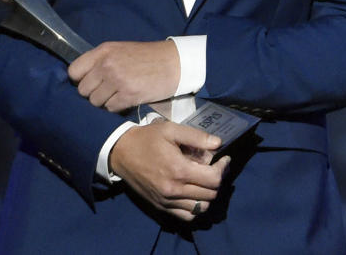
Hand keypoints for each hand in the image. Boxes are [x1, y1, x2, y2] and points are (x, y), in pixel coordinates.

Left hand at [68, 40, 179, 111]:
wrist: (174, 63)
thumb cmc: (147, 57)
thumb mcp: (121, 50)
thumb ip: (101, 61)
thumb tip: (82, 79)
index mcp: (103, 51)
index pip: (73, 71)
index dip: (80, 80)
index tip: (90, 82)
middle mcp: (107, 64)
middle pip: (83, 90)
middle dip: (93, 93)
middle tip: (107, 91)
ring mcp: (117, 80)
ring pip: (95, 102)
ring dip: (105, 102)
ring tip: (119, 95)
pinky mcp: (128, 95)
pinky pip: (110, 109)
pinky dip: (117, 107)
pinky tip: (127, 99)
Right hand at [110, 120, 229, 220]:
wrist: (121, 152)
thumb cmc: (147, 138)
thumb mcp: (171, 130)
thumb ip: (196, 137)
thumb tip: (218, 143)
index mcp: (179, 170)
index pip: (214, 179)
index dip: (223, 168)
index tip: (224, 159)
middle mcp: (174, 190)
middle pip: (210, 194)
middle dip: (218, 179)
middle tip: (216, 167)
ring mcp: (167, 201)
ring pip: (200, 207)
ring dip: (208, 194)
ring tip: (205, 180)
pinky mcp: (161, 207)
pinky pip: (186, 216)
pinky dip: (195, 207)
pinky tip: (194, 193)